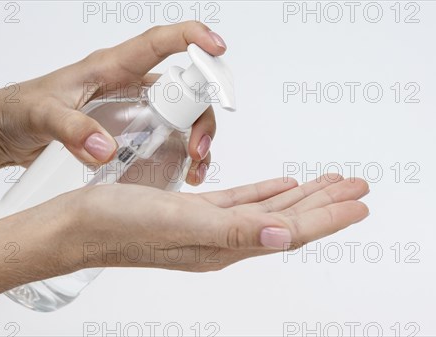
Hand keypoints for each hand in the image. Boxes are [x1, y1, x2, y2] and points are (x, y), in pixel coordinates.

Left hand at [0, 21, 224, 184]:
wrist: (3, 132)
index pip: (161, 42)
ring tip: (194, 167)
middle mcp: (128, 85)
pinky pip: (166, 138)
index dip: (193, 38)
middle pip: (184, 89)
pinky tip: (181, 172)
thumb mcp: (40, 114)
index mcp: (111, 67)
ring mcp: (131, 110)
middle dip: (202, 115)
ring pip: (182, 116)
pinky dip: (180, 154)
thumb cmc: (18, 109)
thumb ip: (70, 128)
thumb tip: (105, 149)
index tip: (218, 49)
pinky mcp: (128, 133)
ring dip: (197, 138)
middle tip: (197, 149)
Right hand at [48, 174, 368, 272]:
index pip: (290, 230)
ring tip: (329, 183)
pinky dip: (265, 192)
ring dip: (301, 196)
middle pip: (288, 220)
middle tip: (358, 186)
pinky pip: (241, 201)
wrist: (75, 226)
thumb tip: (286, 236)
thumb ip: (234, 230)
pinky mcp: (192, 213)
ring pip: (268, 209)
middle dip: (325, 203)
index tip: (361, 203)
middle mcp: (223, 240)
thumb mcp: (178, 223)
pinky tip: (279, 186)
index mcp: (225, 245)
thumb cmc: (117, 226)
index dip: (329, 216)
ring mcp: (209, 227)